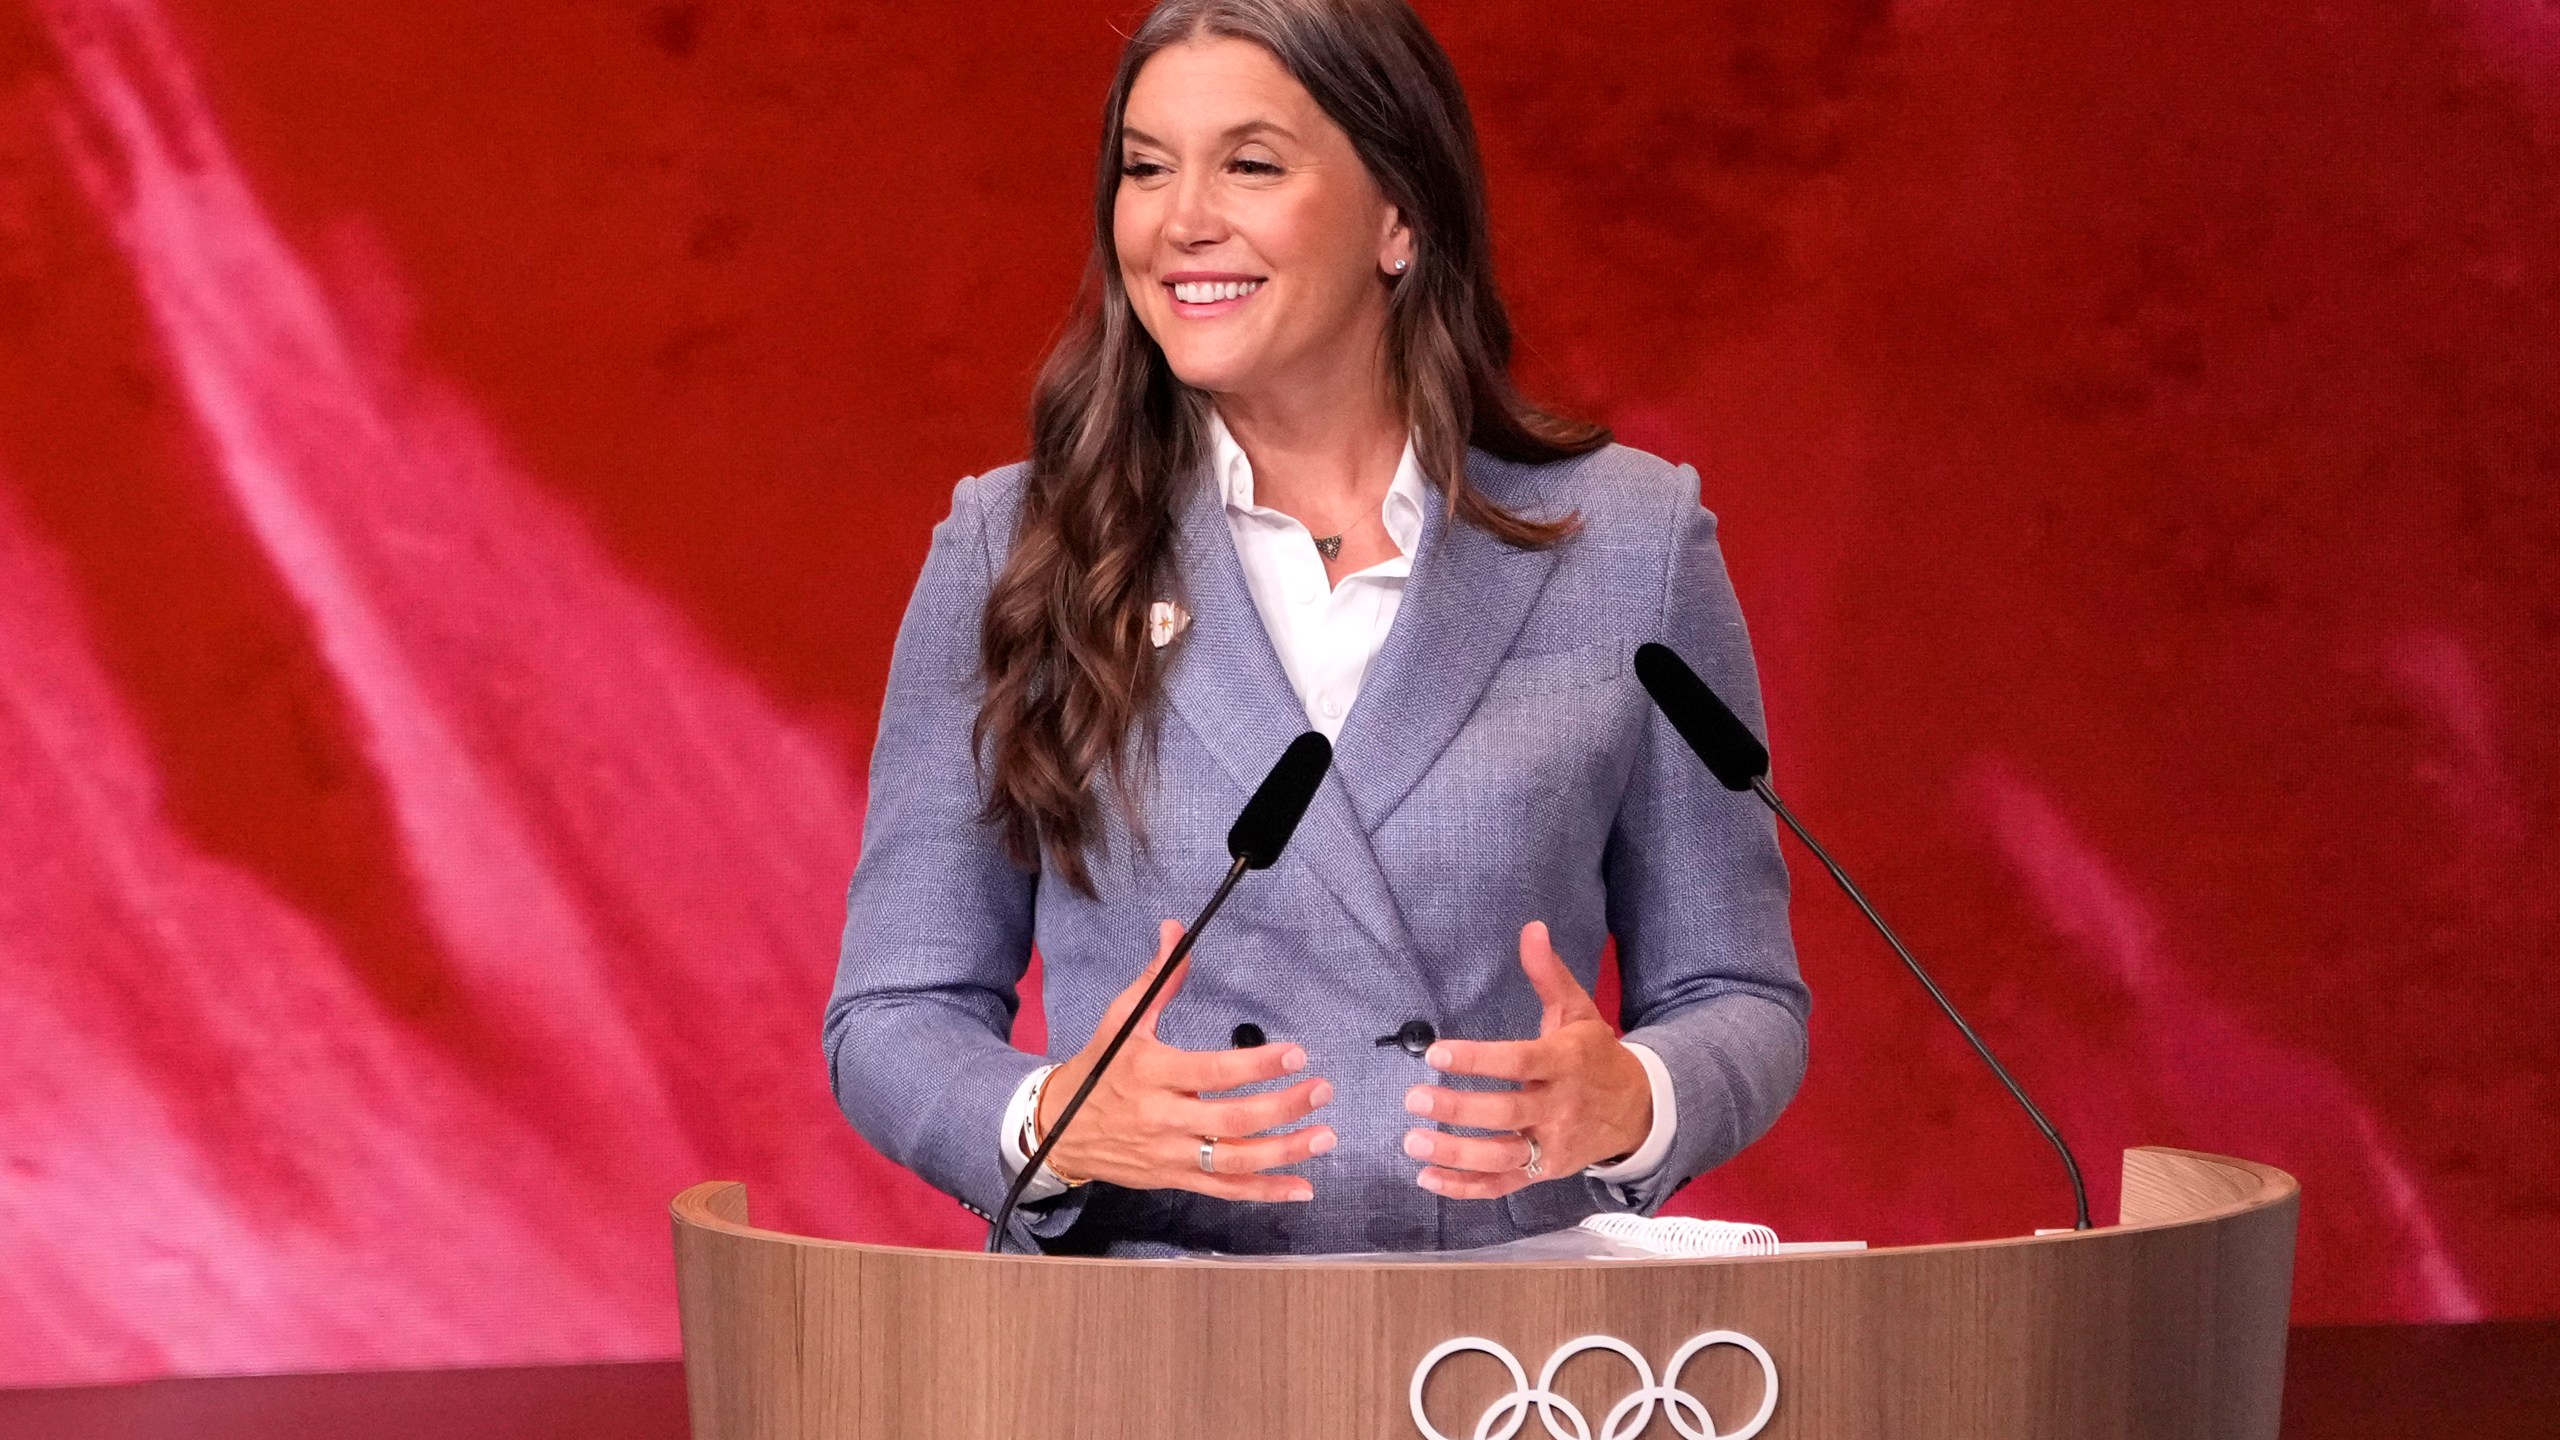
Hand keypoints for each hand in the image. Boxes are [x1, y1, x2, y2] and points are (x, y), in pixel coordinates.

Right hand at [1038, 919, 1336, 1200]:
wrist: (1058, 1129)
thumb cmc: (1100, 1067)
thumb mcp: (1122, 1020)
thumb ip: (1158, 979)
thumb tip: (1176, 930)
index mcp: (1152, 1073)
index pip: (1211, 1071)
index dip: (1255, 1066)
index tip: (1296, 1054)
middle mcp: (1163, 1117)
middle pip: (1230, 1120)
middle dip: (1282, 1107)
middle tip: (1322, 1090)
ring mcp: (1171, 1154)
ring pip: (1233, 1161)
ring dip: (1284, 1152)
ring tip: (1325, 1136)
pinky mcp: (1175, 1179)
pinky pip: (1225, 1191)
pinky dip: (1264, 1192)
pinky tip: (1302, 1188)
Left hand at [1401, 921, 1653, 1198]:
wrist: (1639, 1110)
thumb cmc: (1596, 1055)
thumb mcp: (1579, 1011)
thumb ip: (1549, 974)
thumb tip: (1531, 928)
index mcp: (1564, 1063)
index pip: (1518, 1062)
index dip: (1478, 1060)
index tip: (1437, 1053)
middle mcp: (1558, 1108)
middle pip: (1506, 1114)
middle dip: (1459, 1109)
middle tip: (1414, 1098)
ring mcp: (1551, 1146)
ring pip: (1502, 1157)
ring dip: (1456, 1154)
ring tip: (1412, 1142)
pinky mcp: (1543, 1172)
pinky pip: (1503, 1186)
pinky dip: (1466, 1188)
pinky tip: (1428, 1179)